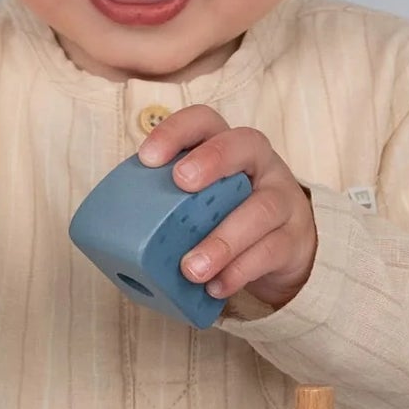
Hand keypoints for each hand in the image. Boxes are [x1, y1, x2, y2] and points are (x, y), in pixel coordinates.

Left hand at [136, 105, 316, 311]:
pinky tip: (216, 287)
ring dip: (222, 240)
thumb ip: (169, 201)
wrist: (285, 246)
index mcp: (226, 147)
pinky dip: (240, 272)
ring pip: (261, 209)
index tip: (147, 158)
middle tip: (181, 184)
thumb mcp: (201, 199)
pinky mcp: (295, 238)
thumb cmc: (226, 215)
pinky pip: (271, 251)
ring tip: (191, 268)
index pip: (205, 121)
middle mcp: (259, 164)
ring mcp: (282, 199)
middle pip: (244, 144)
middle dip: (211, 160)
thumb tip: (113, 232)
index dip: (176, 132)